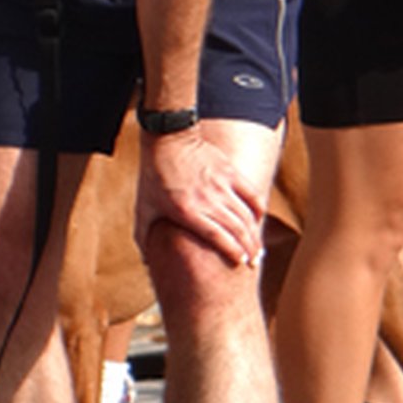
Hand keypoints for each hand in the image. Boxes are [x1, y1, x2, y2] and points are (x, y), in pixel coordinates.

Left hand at [135, 127, 266, 268]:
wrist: (167, 139)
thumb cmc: (153, 176)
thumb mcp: (144, 208)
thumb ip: (145, 237)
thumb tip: (147, 263)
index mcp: (188, 211)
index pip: (219, 238)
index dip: (234, 253)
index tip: (241, 263)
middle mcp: (208, 200)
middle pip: (238, 230)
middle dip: (249, 249)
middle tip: (254, 263)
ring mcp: (221, 185)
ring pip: (247, 216)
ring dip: (255, 234)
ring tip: (258, 249)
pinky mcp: (229, 172)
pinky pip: (251, 194)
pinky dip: (258, 209)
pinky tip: (259, 221)